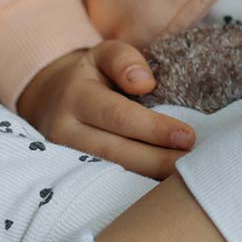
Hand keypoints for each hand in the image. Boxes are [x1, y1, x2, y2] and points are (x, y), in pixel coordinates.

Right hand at [14, 40, 198, 179]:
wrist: (47, 98)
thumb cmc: (88, 75)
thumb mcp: (102, 54)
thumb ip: (124, 60)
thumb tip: (144, 83)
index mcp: (76, 96)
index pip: (118, 115)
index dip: (153, 128)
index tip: (187, 136)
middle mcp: (65, 130)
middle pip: (115, 152)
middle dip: (157, 160)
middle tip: (194, 164)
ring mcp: (64, 158)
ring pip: (109, 174)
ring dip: (149, 178)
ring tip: (184, 178)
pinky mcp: (70, 176)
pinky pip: (104, 185)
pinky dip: (134, 186)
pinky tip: (161, 187)